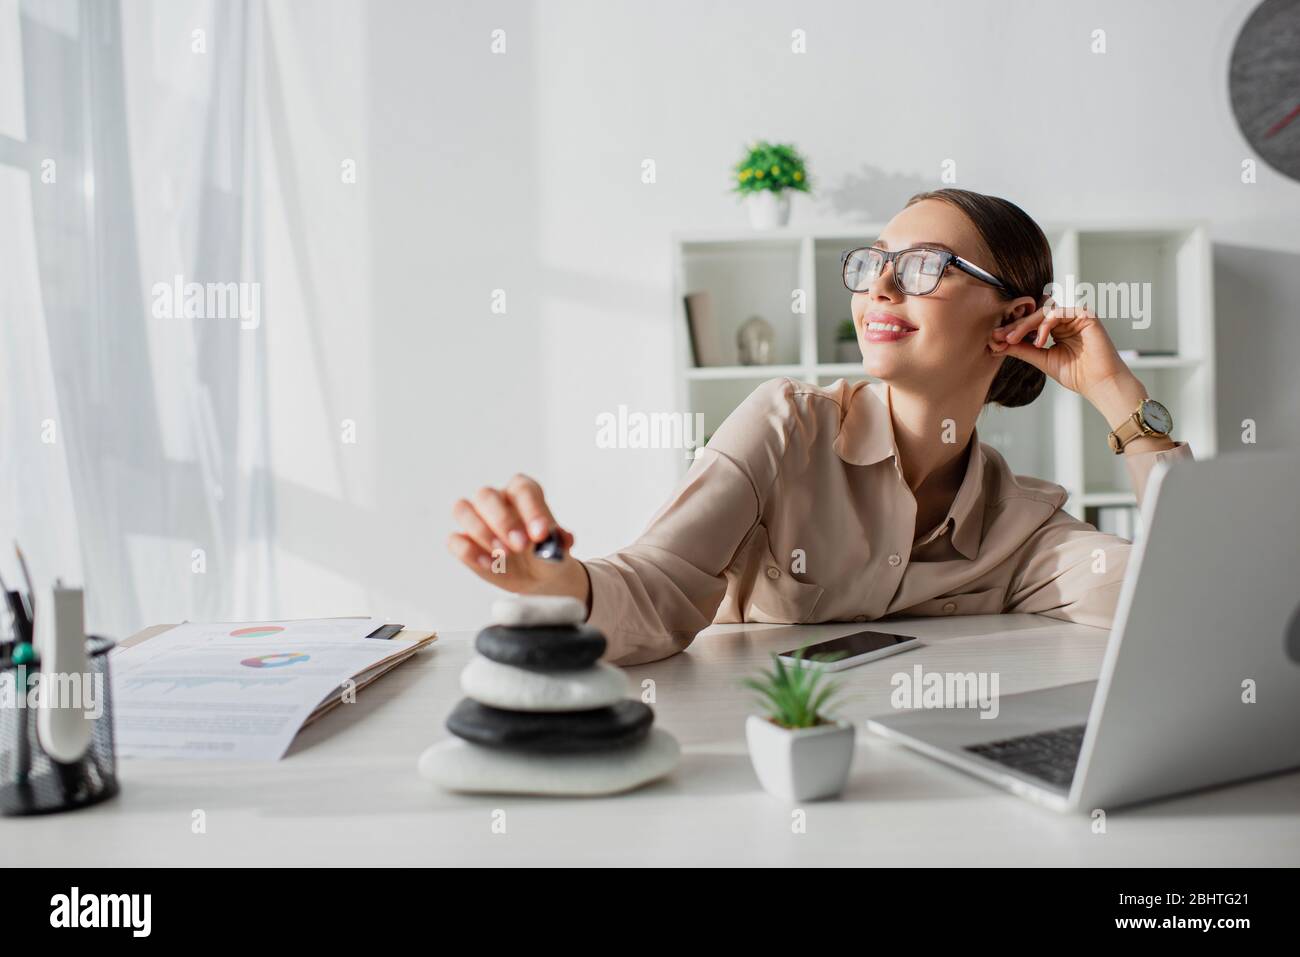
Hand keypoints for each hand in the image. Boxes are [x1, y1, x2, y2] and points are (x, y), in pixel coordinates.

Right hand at [448, 474, 586, 600]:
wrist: (538, 576)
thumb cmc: (546, 553)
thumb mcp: (557, 549)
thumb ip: (554, 541)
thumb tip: (549, 539)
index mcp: (522, 492)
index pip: (522, 489)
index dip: (531, 509)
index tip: (541, 534)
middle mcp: (496, 499)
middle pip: (486, 495)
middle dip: (502, 521)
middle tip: (520, 546)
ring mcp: (476, 518)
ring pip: (462, 509)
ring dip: (482, 533)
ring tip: (504, 555)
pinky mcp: (464, 541)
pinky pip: (455, 540)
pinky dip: (469, 552)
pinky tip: (490, 564)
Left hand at [988, 301, 1130, 400]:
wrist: (1100, 383)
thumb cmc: (1076, 374)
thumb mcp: (1042, 359)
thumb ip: (1023, 349)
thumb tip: (998, 344)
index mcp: (1056, 329)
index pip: (1031, 323)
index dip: (1013, 330)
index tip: (994, 339)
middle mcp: (1066, 319)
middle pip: (1035, 314)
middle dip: (1015, 326)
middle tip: (998, 336)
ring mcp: (1075, 316)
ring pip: (1044, 311)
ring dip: (1025, 324)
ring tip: (1013, 339)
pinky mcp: (1085, 315)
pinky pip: (1058, 312)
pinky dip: (1045, 325)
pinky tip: (1039, 341)